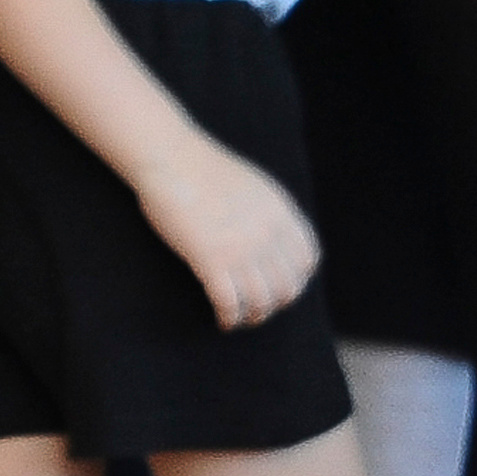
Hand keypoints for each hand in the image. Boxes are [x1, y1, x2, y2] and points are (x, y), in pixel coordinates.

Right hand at [136, 134, 320, 330]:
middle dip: (275, 304)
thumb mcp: (255, 187)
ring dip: (253, 317)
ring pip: (261, 302)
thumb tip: (274, 246)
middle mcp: (267, 233)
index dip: (297, 281)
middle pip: (287, 288)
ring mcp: (240, 248)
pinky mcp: (211, 259)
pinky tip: (222, 320)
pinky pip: (229, 303)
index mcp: (280, 213)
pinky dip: (229, 318)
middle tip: (258, 308)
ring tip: (240, 318)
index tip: (281, 289)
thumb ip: (270, 216)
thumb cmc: (204, 170)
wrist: (170, 156)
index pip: (307, 260)